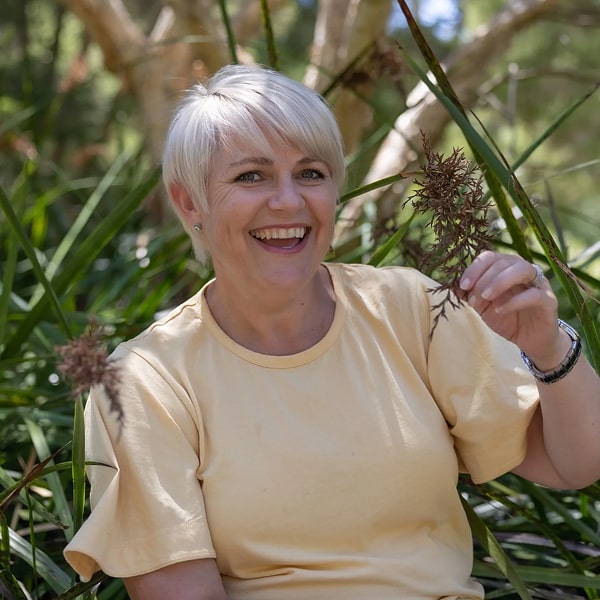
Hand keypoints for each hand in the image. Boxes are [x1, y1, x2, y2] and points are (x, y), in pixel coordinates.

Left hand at [459, 250, 563, 365]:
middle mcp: (524, 270)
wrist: (529, 340)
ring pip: (523, 270)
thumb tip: (450, 285)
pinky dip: (515, 301)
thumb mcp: (481, 306)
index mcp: (506, 268)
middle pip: (504, 262)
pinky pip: (534, 294)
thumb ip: (468, 294)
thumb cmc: (505, 318)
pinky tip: (500, 310)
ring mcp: (539, 284)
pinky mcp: (549, 301)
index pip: (490, 257)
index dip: (475, 268)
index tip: (463, 285)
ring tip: (486, 297)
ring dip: (500, 282)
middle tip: (473, 299)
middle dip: (484, 279)